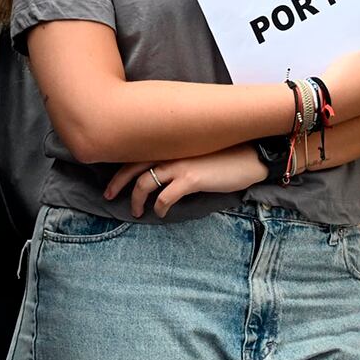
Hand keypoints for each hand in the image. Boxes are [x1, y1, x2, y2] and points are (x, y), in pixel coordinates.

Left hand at [103, 147, 264, 217]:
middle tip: (109, 197)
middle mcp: (169, 152)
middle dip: (117, 185)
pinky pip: (165, 197)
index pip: (134, 156)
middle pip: (132, 168)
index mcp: (168, 145)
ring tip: (137, 212)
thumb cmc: (224, 156)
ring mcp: (179, 165)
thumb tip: (160, 176)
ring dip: (136, 201)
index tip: (111, 185)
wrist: (250, 156)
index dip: (119, 171)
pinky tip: (160, 213)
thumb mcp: (194, 153)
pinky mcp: (191, 179)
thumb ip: (176, 159)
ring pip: (144, 184)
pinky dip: (159, 208)